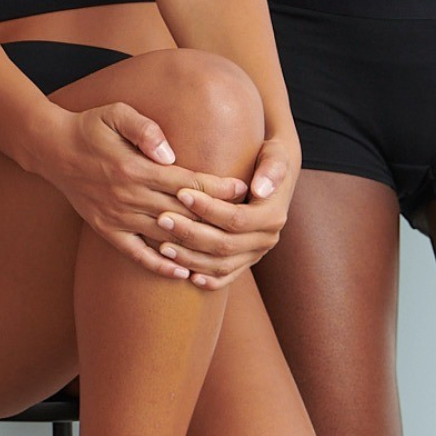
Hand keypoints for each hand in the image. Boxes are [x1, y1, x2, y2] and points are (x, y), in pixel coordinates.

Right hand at [32, 101, 255, 285]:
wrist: (51, 149)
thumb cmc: (90, 127)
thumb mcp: (115, 113)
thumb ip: (144, 129)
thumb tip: (169, 153)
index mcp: (133, 168)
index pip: (186, 182)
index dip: (217, 187)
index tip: (242, 188)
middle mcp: (127, 196)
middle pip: (183, 212)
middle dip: (217, 216)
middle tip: (246, 220)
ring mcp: (117, 217)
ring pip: (165, 236)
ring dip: (196, 244)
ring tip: (226, 249)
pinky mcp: (107, 230)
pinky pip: (137, 254)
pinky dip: (160, 265)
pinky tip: (183, 272)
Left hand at [161, 134, 299, 287]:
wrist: (272, 176)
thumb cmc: (267, 159)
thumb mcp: (274, 156)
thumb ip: (272, 169)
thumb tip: (259, 189)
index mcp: (273, 216)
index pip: (236, 218)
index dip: (208, 209)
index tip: (181, 193)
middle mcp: (267, 239)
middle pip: (225, 245)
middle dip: (191, 233)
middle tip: (162, 218)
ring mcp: (256, 254)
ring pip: (221, 265)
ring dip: (190, 258)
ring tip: (161, 246)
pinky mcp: (245, 261)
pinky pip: (224, 276)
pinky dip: (205, 279)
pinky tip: (182, 275)